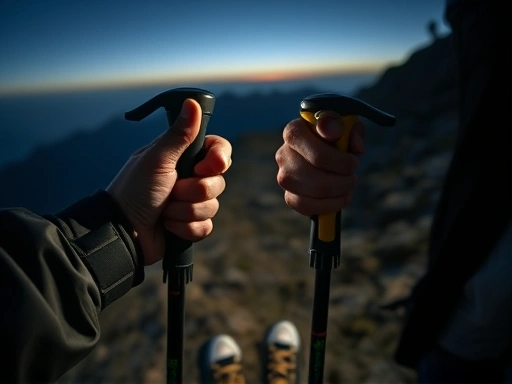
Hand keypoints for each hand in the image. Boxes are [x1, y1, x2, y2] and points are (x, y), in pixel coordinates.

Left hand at [106, 99, 231, 264]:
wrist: (122, 231)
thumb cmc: (134, 190)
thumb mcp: (157, 159)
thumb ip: (179, 134)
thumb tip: (192, 103)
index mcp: (182, 157)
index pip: (218, 150)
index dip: (218, 159)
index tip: (206, 166)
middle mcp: (189, 177)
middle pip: (218, 181)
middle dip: (194, 191)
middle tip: (173, 190)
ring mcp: (190, 202)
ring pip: (213, 206)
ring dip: (185, 211)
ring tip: (164, 210)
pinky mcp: (190, 225)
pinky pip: (205, 226)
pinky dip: (186, 228)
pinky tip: (168, 226)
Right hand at [275, 112, 363, 215]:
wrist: (326, 149)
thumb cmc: (337, 136)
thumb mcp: (346, 125)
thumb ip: (343, 124)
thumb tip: (335, 132)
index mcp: (294, 132)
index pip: (319, 156)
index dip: (342, 162)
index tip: (354, 160)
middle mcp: (283, 155)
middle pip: (319, 179)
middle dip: (343, 180)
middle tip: (352, 175)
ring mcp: (284, 177)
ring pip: (315, 193)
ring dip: (339, 192)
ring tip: (348, 185)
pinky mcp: (289, 195)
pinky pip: (307, 207)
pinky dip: (329, 206)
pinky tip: (340, 198)